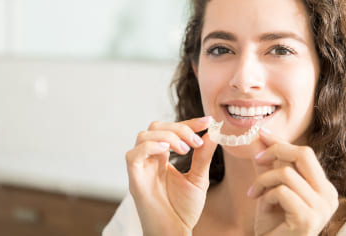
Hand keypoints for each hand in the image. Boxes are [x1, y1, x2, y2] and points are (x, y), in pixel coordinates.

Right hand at [125, 116, 217, 234]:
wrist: (175, 233)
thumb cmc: (183, 210)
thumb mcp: (198, 178)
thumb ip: (203, 156)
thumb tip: (213, 133)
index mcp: (162, 158)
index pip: (171, 130)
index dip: (188, 123)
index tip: (208, 121)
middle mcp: (149, 160)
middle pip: (155, 127)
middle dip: (179, 128)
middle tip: (196, 142)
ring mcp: (141, 168)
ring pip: (143, 135)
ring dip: (168, 136)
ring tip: (185, 149)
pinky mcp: (134, 180)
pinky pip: (133, 155)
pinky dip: (150, 147)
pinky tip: (167, 151)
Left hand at [249, 130, 338, 235]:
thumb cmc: (273, 225)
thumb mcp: (270, 189)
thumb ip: (267, 165)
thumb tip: (259, 136)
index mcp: (324, 187)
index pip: (305, 154)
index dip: (281, 142)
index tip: (261, 133)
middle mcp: (329, 196)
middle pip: (304, 154)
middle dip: (276, 150)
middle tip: (257, 159)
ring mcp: (322, 208)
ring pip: (287, 173)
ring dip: (263, 181)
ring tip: (255, 194)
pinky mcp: (308, 219)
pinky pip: (281, 191)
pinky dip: (266, 196)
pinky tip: (262, 208)